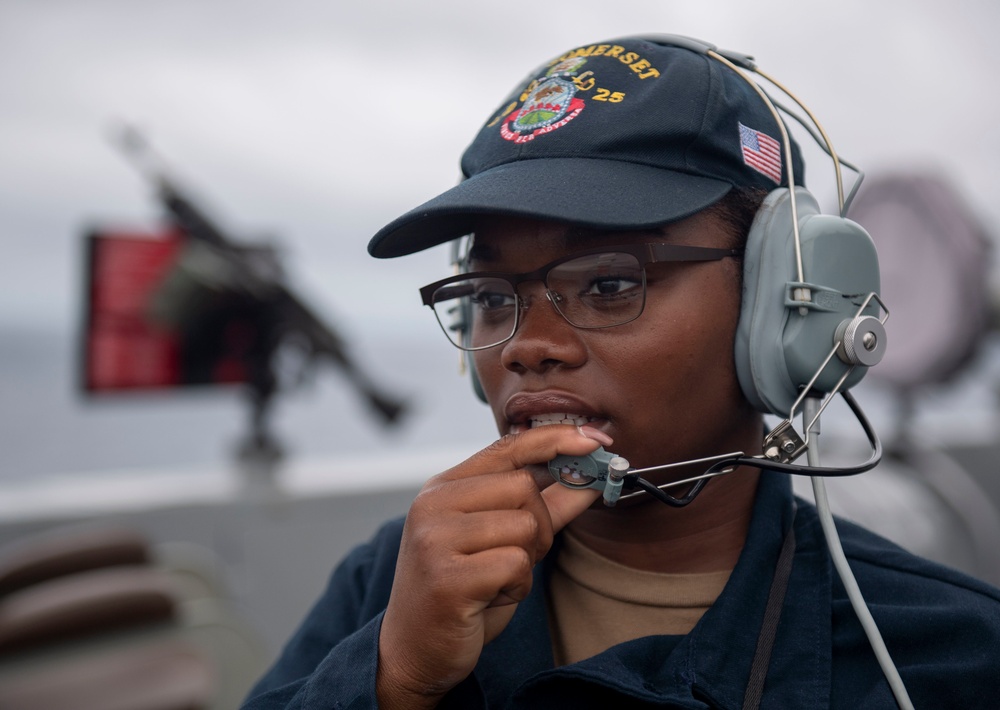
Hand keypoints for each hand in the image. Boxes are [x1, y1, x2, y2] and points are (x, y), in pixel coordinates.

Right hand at [376, 425, 609, 708]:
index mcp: (443, 487)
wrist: (413, 650)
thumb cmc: (461, 592)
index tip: (597, 440)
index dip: (555, 438)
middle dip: (538, 526)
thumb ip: (543, 506)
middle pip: (524, 487)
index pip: (507, 446)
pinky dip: (516, 587)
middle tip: (512, 558)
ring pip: (526, 526)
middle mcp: (433, 504)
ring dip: (526, 561)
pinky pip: (516, 565)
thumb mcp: (501, 540)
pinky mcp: (446, 578)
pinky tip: (489, 598)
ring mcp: (434, 538)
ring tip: (494, 580)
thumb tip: (589, 478)